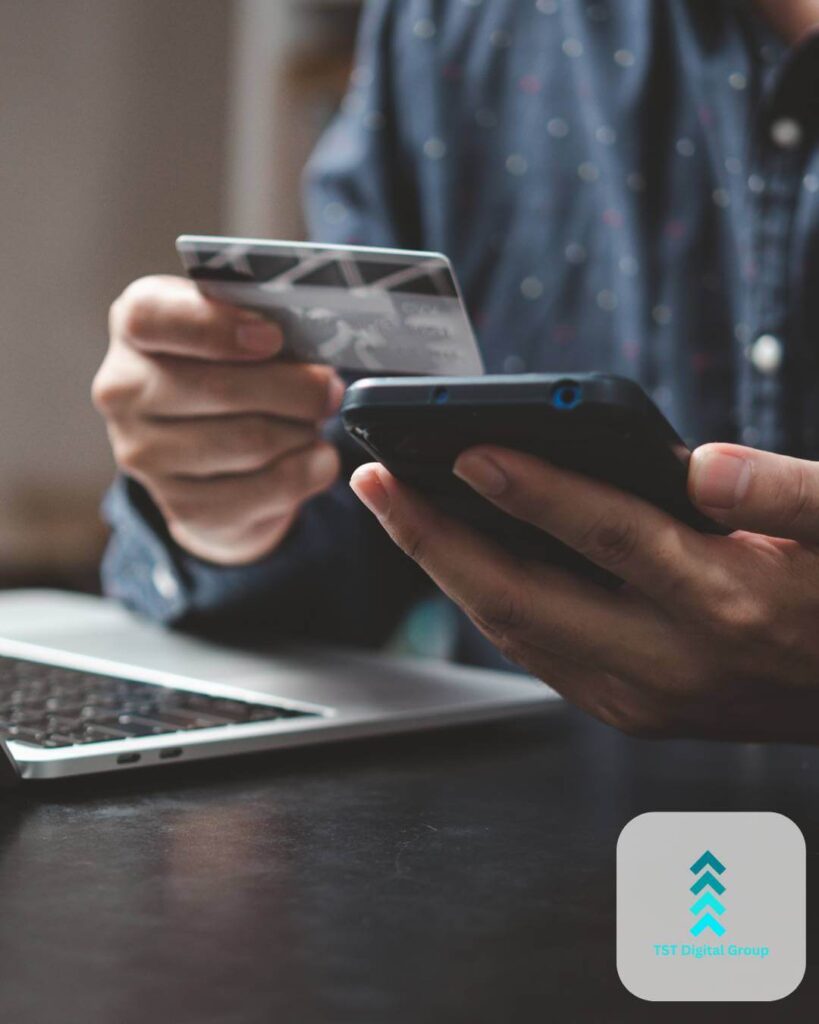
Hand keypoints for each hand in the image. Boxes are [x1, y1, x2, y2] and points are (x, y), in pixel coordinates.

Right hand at [93, 276, 342, 563]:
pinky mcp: (183, 508)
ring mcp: (145, 456)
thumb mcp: (238, 328)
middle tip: (328, 390)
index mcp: (134, 329)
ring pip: (250, 442)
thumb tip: (319, 342)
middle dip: (294, 389)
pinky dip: (308, 471)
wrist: (213, 458)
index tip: (272, 337)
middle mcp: (123, 392)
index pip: (151, 319)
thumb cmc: (233, 371)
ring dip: (301, 431)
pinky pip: (267, 488)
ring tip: (313, 422)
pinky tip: (317, 458)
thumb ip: (261, 319)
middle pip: (218, 387)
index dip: (216, 327)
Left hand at [350, 443, 818, 741]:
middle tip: (373, 480)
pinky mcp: (627, 710)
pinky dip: (482, 600)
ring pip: (512, 632)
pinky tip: (454, 558)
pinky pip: (533, 651)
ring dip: (443, 570)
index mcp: (724, 602)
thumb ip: (785, 493)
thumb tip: (704, 468)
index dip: (531, 488)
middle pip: (521, 597)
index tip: (464, 447)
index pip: (606, 534)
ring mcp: (640, 699)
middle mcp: (668, 662)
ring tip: (395, 510)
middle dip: (433, 538)